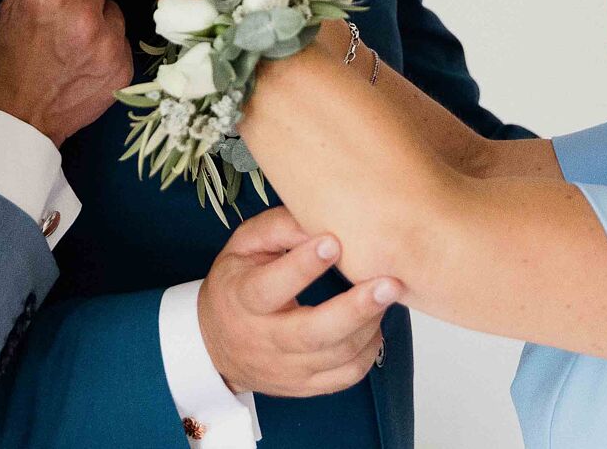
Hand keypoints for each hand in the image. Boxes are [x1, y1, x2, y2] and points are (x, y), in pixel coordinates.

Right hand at [0, 0, 131, 145]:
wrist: (20, 119)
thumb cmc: (8, 61)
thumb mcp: (9, 8)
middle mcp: (84, 16)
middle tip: (66, 15)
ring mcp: (108, 44)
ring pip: (114, 11)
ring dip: (100, 19)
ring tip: (76, 41)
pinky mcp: (123, 67)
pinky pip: (121, 39)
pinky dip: (107, 45)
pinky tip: (86, 60)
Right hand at [198, 207, 401, 397]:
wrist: (217, 345)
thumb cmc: (236, 285)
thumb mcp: (244, 246)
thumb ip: (279, 228)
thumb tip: (321, 220)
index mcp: (242, 298)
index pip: (270, 287)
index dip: (302, 267)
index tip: (334, 242)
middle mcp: (263, 339)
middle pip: (313, 333)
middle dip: (356, 309)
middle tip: (389, 284)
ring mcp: (285, 369)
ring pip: (336, 356)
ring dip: (369, 325)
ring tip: (388, 294)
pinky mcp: (304, 386)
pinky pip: (345, 377)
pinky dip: (369, 352)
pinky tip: (374, 325)